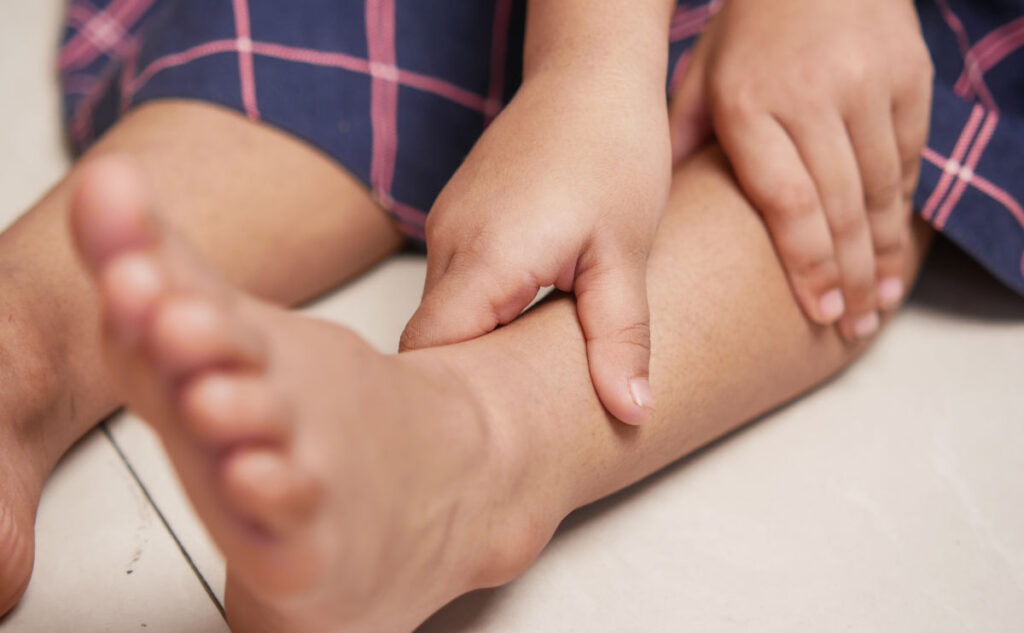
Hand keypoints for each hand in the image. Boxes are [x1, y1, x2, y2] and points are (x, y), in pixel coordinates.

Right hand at [400, 70, 671, 424]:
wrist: (591, 71)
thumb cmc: (611, 150)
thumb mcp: (626, 253)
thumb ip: (620, 339)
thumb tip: (631, 412)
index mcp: (486, 259)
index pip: (429, 353)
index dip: (448, 398)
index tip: (482, 432)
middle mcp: (450, 242)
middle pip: (429, 339)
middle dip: (462, 381)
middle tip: (511, 416)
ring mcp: (447, 223)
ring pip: (441, 310)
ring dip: (475, 342)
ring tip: (524, 366)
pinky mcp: (458, 212)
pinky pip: (452, 279)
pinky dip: (480, 307)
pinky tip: (526, 312)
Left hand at [670, 0, 932, 337]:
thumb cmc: (747, 28)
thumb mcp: (702, 78)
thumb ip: (687, 143)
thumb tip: (655, 215)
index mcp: (750, 105)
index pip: (789, 202)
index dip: (809, 264)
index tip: (820, 312)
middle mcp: (813, 98)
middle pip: (842, 207)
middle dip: (854, 276)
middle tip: (856, 325)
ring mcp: (868, 84)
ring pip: (884, 187)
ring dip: (886, 252)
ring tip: (883, 302)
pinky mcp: (908, 75)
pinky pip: (910, 154)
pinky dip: (904, 205)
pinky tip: (899, 247)